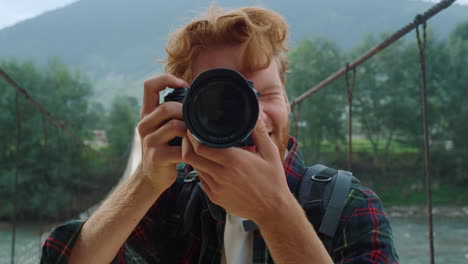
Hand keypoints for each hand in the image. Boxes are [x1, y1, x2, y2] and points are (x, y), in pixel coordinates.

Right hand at [137, 74, 188, 191]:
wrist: (151, 178)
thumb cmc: (165, 148)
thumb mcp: (164, 128)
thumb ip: (174, 113)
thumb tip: (199, 96)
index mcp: (147, 114)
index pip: (149, 86)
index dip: (166, 79)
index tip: (183, 84)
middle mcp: (144, 125)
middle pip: (168, 107)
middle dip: (187, 113)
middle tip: (196, 122)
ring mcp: (149, 141)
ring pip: (176, 126)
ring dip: (191, 131)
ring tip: (196, 137)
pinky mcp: (157, 156)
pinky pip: (181, 147)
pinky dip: (192, 148)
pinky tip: (196, 151)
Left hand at [182, 117, 292, 222]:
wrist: (273, 210)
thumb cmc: (273, 180)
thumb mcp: (270, 153)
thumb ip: (259, 132)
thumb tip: (253, 114)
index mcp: (234, 161)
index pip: (200, 146)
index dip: (193, 136)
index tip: (194, 127)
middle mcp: (221, 175)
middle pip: (191, 156)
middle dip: (187, 144)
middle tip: (190, 135)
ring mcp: (216, 188)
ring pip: (195, 168)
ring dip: (194, 157)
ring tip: (199, 147)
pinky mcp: (215, 198)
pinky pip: (201, 180)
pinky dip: (201, 170)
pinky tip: (209, 164)